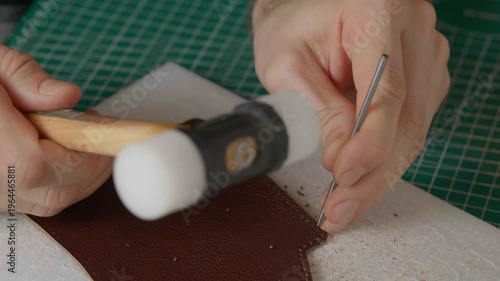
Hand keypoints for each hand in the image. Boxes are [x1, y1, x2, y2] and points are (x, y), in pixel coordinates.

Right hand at [0, 45, 112, 215]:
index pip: (38, 165)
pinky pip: (41, 202)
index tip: (100, 129)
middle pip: (54, 191)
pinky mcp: (0, 198)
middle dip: (92, 164)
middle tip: (101, 132)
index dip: (82, 153)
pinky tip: (71, 156)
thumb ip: (27, 79)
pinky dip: (67, 182)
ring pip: (51, 202)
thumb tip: (68, 96)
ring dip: (84, 175)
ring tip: (86, 139)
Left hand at [252, 0, 449, 232]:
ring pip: (413, 129)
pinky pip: (411, 125)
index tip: (345, 177)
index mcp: (378, 12)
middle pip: (406, 118)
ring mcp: (424, 53)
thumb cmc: (290, 29)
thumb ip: (320, 111)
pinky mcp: (422, 76)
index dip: (369, 144)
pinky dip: (386, 157)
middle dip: (373, 173)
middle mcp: (413, 29)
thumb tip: (344, 159)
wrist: (303, 12)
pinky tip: (360, 178)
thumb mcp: (288, 67)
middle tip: (341, 209)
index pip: (385, 92)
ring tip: (345, 203)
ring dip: (380, 172)